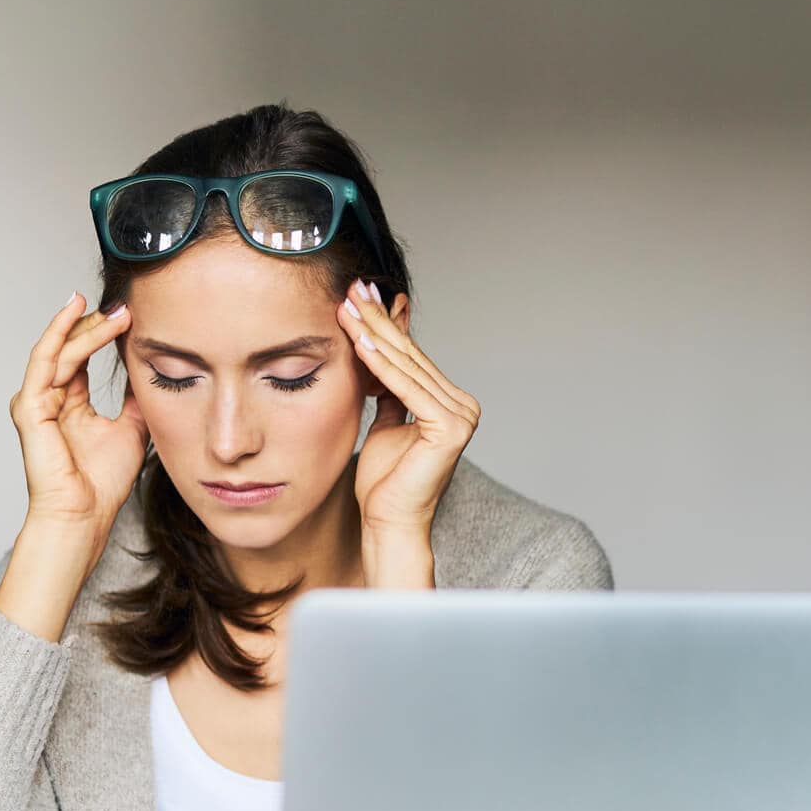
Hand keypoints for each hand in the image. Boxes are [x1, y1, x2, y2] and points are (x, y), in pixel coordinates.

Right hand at [8, 292, 147, 542]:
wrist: (85, 515)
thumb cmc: (102, 483)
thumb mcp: (132, 429)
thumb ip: (135, 399)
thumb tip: (150, 370)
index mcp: (68, 403)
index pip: (81, 356)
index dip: (103, 334)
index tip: (130, 315)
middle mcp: (48, 398)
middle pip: (68, 347)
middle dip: (95, 323)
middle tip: (124, 306)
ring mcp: (36, 401)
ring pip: (60, 349)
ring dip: (86, 326)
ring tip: (115, 311)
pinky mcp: (30, 406)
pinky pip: (46, 360)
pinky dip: (62, 334)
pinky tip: (78, 314)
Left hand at [340, 278, 479, 540]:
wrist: (389, 522)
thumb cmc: (385, 483)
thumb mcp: (385, 424)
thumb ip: (390, 392)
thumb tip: (380, 355)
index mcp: (451, 403)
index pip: (410, 357)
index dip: (383, 326)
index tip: (358, 297)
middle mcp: (463, 405)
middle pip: (409, 356)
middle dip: (377, 321)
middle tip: (351, 289)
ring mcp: (461, 415)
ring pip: (406, 367)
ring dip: (373, 334)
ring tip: (347, 308)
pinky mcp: (451, 426)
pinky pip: (406, 389)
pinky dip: (381, 365)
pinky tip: (360, 342)